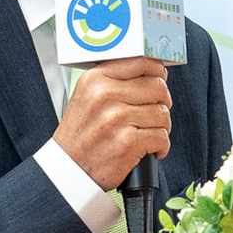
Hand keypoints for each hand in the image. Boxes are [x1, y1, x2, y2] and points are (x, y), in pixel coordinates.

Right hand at [55, 58, 172, 191]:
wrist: (70, 170)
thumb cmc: (81, 136)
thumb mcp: (87, 97)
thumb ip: (113, 81)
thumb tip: (149, 72)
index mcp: (96, 80)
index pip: (140, 62)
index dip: (157, 71)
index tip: (160, 79)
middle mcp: (105, 95)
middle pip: (157, 87)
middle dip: (163, 102)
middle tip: (156, 112)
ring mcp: (116, 119)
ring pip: (162, 113)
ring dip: (162, 126)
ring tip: (149, 133)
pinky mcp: (127, 142)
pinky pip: (161, 136)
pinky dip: (161, 145)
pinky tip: (151, 149)